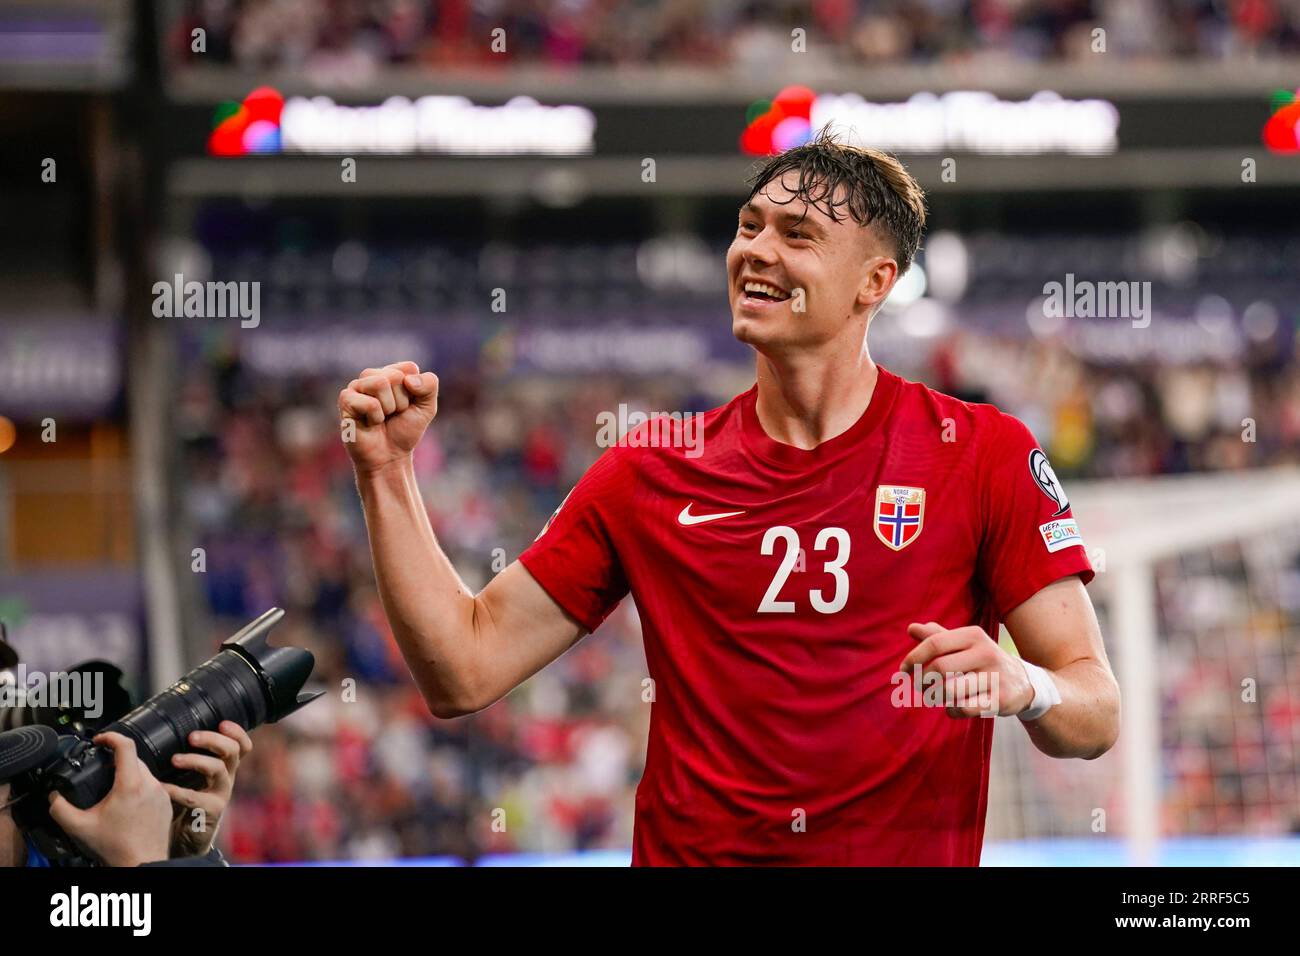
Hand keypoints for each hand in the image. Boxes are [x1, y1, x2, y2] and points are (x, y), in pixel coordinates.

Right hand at [47, 732, 171, 866]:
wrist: (142, 862)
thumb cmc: (115, 847)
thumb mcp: (80, 827)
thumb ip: (60, 809)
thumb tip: (54, 796)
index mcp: (130, 785)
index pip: (125, 745)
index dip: (111, 737)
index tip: (100, 740)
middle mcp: (150, 785)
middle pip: (134, 758)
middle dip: (116, 759)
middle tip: (101, 767)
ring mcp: (161, 793)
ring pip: (145, 771)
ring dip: (129, 773)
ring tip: (112, 786)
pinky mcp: (166, 802)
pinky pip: (153, 785)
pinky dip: (140, 786)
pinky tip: (128, 800)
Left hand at [164, 720, 252, 856]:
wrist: (182, 838)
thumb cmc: (182, 802)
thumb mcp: (187, 777)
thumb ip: (184, 757)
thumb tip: (163, 732)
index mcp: (224, 767)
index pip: (242, 745)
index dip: (237, 732)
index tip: (222, 722)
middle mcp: (226, 778)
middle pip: (233, 751)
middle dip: (214, 740)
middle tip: (192, 737)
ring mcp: (221, 794)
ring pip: (218, 769)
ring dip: (196, 760)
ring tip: (175, 760)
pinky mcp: (210, 811)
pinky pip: (195, 797)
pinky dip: (177, 790)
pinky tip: (162, 787)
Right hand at [338, 361, 439, 474]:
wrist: (389, 457)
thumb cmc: (405, 430)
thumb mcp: (427, 407)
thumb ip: (429, 385)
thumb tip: (408, 379)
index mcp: (391, 372)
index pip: (409, 368)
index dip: (414, 391)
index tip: (407, 405)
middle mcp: (372, 375)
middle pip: (395, 376)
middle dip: (401, 401)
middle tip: (393, 414)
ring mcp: (356, 386)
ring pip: (380, 383)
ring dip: (388, 408)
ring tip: (381, 418)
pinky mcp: (346, 400)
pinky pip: (369, 402)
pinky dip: (376, 417)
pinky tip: (370, 423)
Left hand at [896, 622, 1035, 717]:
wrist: (1024, 682)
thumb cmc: (982, 661)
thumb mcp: (964, 644)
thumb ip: (938, 636)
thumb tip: (911, 628)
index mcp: (973, 635)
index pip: (935, 643)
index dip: (914, 657)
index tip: (903, 670)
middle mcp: (986, 652)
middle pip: (939, 667)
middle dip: (921, 680)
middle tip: (918, 686)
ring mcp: (995, 676)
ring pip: (949, 690)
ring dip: (935, 696)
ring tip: (935, 696)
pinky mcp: (1000, 700)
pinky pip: (962, 708)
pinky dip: (951, 710)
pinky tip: (952, 707)